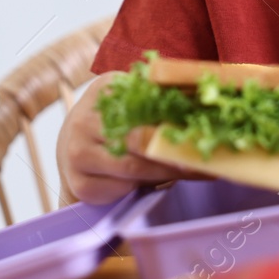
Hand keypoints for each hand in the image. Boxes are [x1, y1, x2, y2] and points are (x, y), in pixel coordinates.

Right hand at [56, 72, 193, 203]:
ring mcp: (78, 152)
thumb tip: (204, 107)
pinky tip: (156, 184)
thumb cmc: (114, 122)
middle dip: (174, 152)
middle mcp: (85, 119)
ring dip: (165, 172)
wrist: (73, 143)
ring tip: (192, 171)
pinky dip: (141, 188)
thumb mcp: (130, 100)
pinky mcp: (79, 182)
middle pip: (139, 138)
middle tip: (202, 159)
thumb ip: (159, 100)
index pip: (145, 103)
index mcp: (105, 89)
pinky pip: (119, 188)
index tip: (201, 131)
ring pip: (131, 167)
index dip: (175, 117)